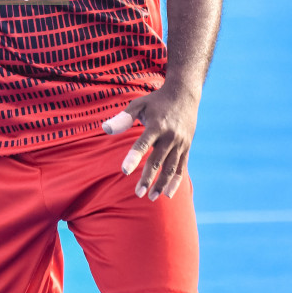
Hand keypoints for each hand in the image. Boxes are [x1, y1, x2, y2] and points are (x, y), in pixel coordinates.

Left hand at [101, 82, 200, 200]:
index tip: (124, 171)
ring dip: (162, 184)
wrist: (184, 94)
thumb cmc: (156, 101)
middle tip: (138, 194)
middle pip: (157, 160)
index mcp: (156, 125)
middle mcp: (170, 135)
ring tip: (152, 197)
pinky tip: (168, 194)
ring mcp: (180, 143)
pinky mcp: (186, 147)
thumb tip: (105, 129)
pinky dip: (175, 181)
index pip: (143, 144)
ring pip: (171, 167)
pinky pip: (181, 167)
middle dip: (148, 178)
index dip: (134, 157)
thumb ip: (123, 118)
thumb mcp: (138, 104)